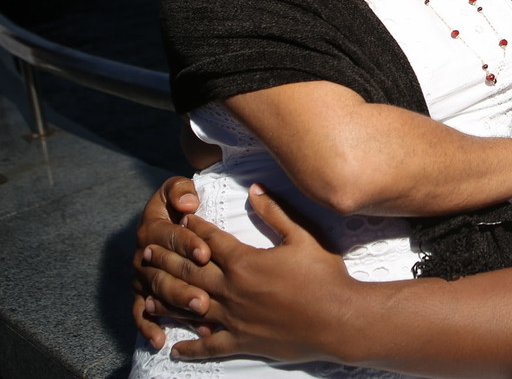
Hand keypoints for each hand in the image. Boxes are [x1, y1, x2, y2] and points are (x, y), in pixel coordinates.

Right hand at [132, 176, 209, 348]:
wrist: (162, 216)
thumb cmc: (177, 202)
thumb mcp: (175, 189)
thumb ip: (179, 191)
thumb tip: (188, 203)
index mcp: (152, 228)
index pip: (170, 238)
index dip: (187, 244)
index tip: (206, 253)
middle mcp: (143, 254)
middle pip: (164, 272)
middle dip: (185, 286)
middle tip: (204, 299)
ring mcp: (141, 276)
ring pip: (158, 293)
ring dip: (176, 306)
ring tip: (198, 313)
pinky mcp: (141, 293)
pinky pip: (141, 313)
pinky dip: (148, 328)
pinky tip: (159, 340)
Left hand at [143, 186, 356, 363]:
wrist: (339, 318)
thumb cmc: (325, 275)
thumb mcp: (304, 237)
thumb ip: (275, 213)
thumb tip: (255, 189)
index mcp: (245, 262)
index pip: (210, 240)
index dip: (194, 228)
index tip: (179, 220)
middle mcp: (232, 290)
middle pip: (190, 271)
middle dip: (166, 259)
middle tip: (146, 252)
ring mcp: (234, 318)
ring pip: (191, 307)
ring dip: (167, 299)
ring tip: (148, 294)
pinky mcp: (242, 341)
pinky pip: (208, 346)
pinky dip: (190, 348)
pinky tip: (175, 349)